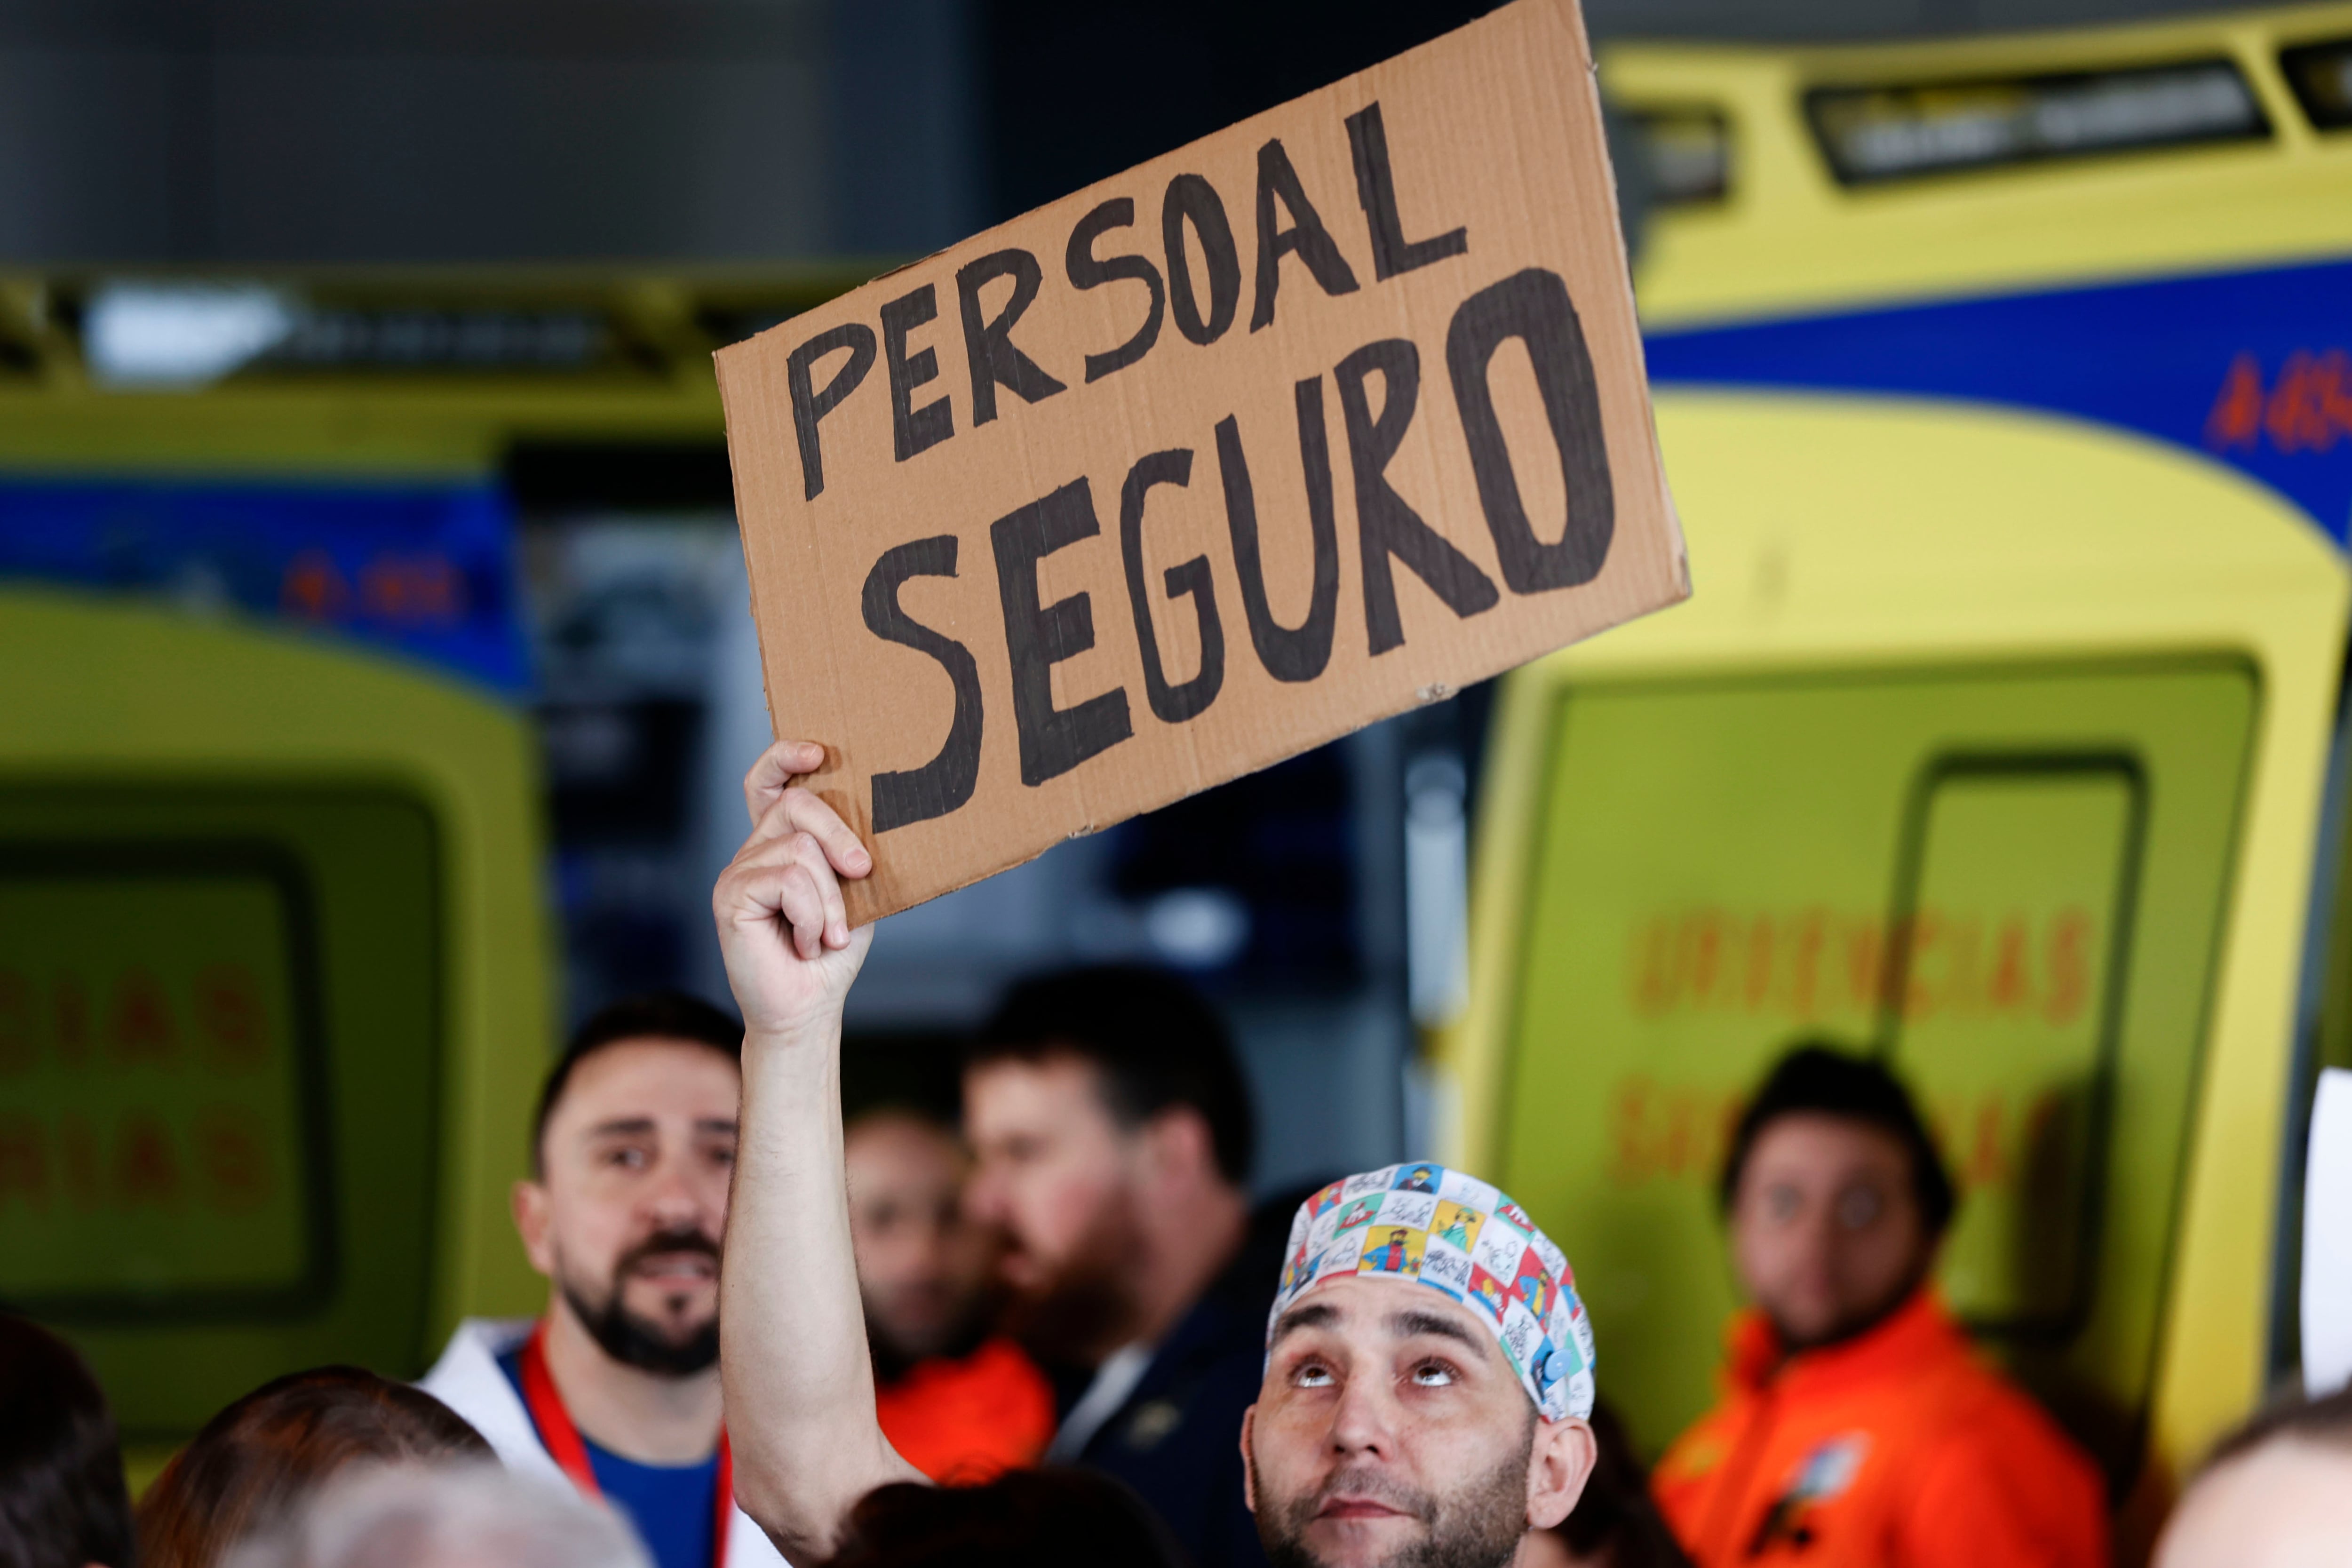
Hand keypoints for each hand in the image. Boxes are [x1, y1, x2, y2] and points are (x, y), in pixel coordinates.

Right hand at [713, 741, 874, 1041]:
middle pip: (795, 804)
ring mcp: (737, 871)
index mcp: (779, 843)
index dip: (784, 759)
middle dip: (840, 833)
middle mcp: (753, 850)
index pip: (767, 784)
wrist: (808, 1007)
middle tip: (863, 872)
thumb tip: (870, 824)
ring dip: (831, 899)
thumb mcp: (853, 894)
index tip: (817, 752)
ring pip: (800, 849)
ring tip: (828, 935)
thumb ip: (849, 856)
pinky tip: (808, 943)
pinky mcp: (729, 896)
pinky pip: (788, 880)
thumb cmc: (832, 951)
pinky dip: (813, 915)